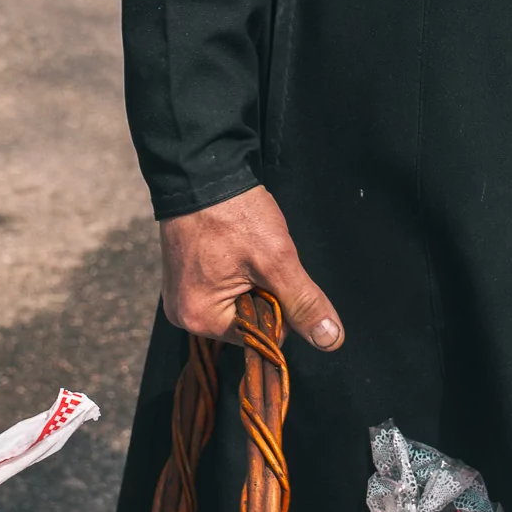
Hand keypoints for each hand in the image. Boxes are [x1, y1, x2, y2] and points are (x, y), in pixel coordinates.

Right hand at [159, 186, 344, 350]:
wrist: (201, 171)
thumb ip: (304, 302)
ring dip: (252, 281)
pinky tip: (234, 250)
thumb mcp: (277, 261)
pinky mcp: (184, 279)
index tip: (274, 273)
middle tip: (257, 257)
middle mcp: (183, 316)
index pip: (260, 336)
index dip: (279, 307)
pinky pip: (222, 289)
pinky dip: (238, 273)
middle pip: (247, 322)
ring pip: (238, 304)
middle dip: (263, 292)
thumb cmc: (235, 214)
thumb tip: (330, 340)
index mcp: (200, 319)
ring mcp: (181, 297)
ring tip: (244, 250)